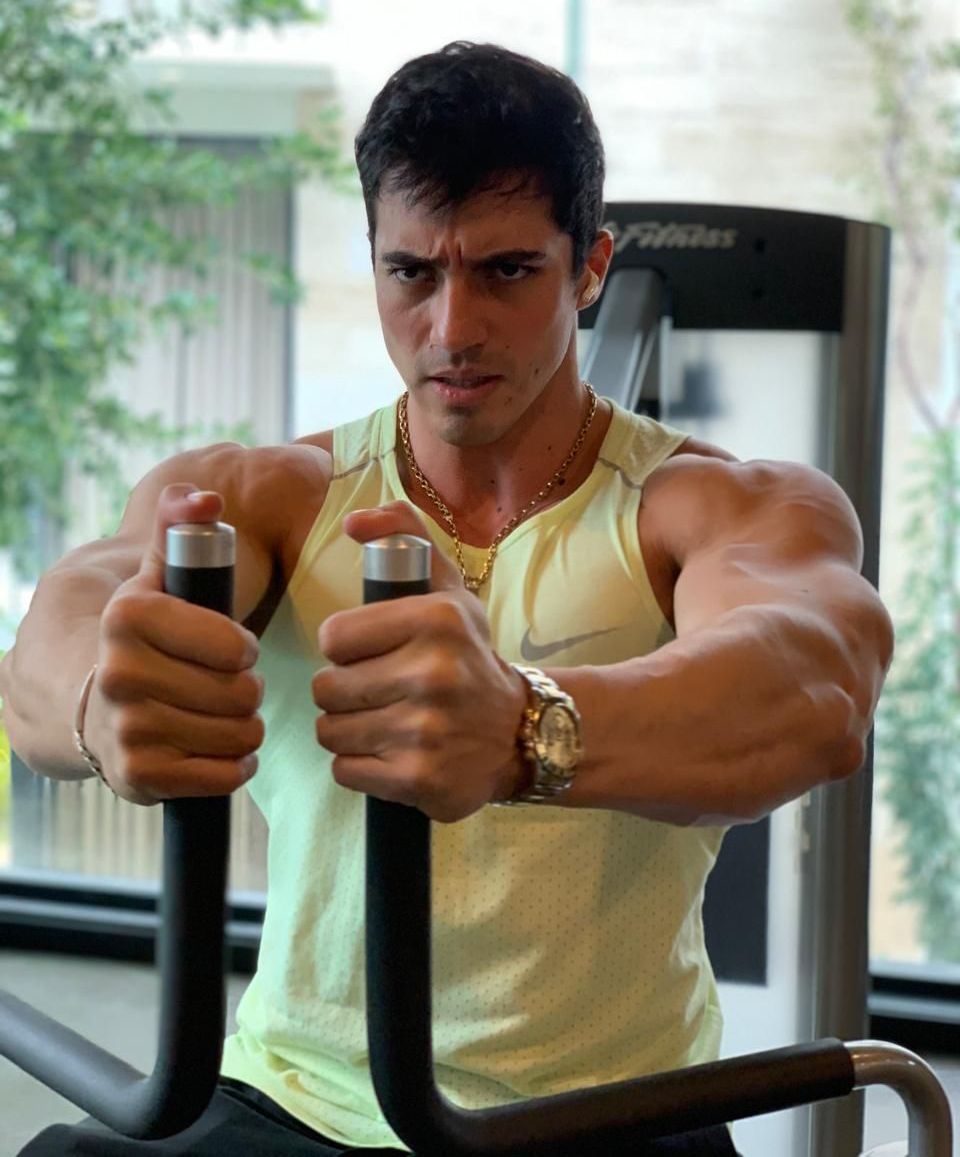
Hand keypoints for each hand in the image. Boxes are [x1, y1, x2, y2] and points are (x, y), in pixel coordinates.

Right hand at [84, 484, 263, 803]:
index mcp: (128, 618)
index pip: (235, 646)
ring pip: (239, 735)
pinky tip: (219, 748)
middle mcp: (118, 675)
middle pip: (241, 693)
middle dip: (247, 689)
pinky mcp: (138, 778)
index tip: (234, 647)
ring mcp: (126, 730)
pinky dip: (234, 766)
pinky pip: (223, 777)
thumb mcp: (157, 573)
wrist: (82, 699)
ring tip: (225, 714)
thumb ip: (181, 527)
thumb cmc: (145, 633)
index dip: (244, 648)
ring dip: (245, 726)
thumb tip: (206, 499)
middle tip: (230, 684)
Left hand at [312, 501, 527, 821]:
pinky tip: (391, 752)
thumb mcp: (446, 587)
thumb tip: (352, 521)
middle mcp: (435, 674)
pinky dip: (360, 766)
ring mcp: (427, 731)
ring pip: (330, 731)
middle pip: (326, 688)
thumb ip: (403, 534)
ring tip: (384, 720)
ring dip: (349, 729)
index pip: (333, 637)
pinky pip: (345, 770)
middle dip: (343, 691)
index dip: (345, 647)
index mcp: (438, 620)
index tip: (372, 652)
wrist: (519, 734)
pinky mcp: (419, 779)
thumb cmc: (467, 656)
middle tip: (377, 691)